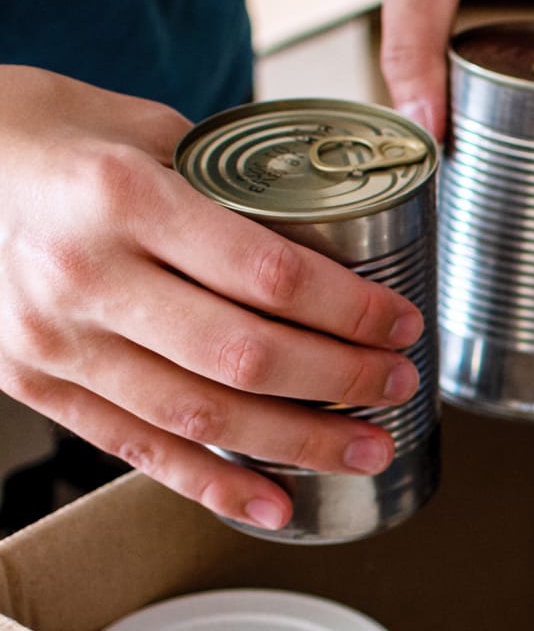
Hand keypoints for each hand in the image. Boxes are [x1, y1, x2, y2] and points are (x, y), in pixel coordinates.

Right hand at [0, 69, 425, 529]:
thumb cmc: (46, 135)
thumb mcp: (144, 126)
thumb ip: (233, 189)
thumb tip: (333, 241)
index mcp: (122, 196)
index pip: (267, 274)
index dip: (350, 312)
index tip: (399, 326)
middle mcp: (84, 274)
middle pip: (244, 356)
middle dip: (341, 382)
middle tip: (397, 387)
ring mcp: (55, 338)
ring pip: (200, 417)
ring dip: (298, 443)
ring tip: (366, 447)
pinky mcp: (36, 383)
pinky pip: (138, 449)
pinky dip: (213, 486)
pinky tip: (275, 503)